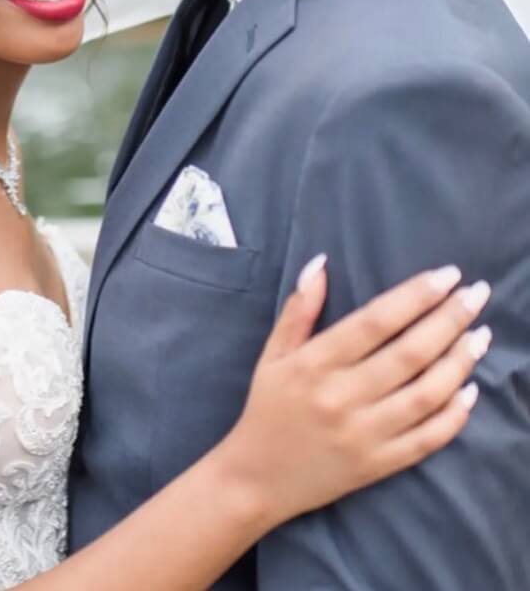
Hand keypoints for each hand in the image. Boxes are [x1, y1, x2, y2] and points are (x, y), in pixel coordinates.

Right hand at [222, 258, 489, 525]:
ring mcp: (364, 434)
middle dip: (449, 320)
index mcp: (314, 364)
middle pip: (408, 353)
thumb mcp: (273, 354)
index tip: (446, 275)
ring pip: (425, 394)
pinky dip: (454, 415)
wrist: (258, 478)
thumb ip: (299, 309)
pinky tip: (470, 389)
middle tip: (477, 294)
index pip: (375, 322)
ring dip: (459, 362)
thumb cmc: (267, 407)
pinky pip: (427, 438)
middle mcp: (342, 397)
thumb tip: (320, 262)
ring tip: (481, 336)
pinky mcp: (379, 465)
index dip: (414, 296)